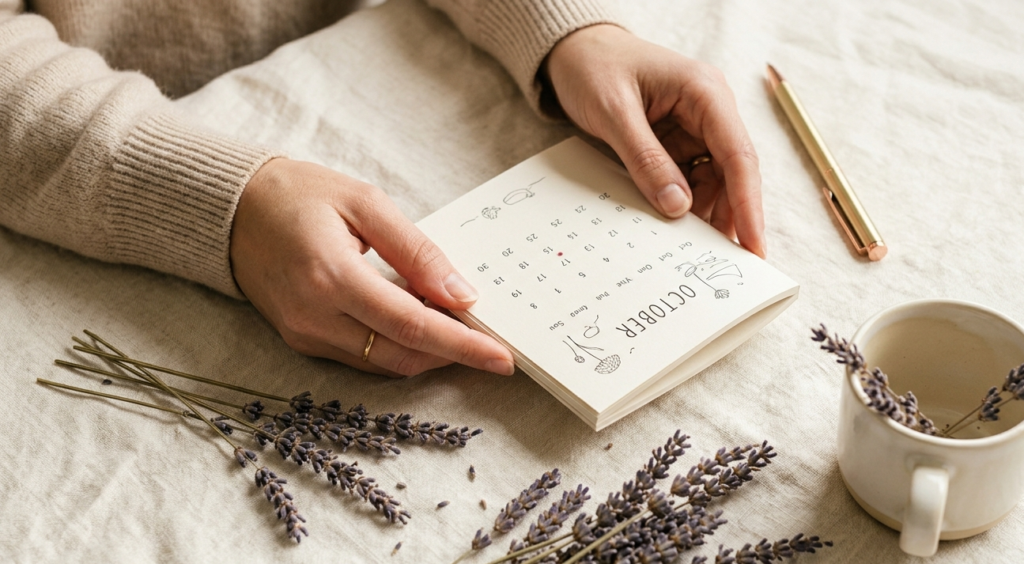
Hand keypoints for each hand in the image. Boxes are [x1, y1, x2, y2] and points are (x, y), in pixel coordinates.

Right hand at [229, 158, 514, 376]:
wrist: (231, 210)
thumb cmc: (299, 196)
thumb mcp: (366, 204)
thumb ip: (417, 251)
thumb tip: (463, 294)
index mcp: (331, 276)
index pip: (411, 325)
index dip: (462, 345)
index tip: (502, 357)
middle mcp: (314, 317)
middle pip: (401, 355)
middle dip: (453, 355)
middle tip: (491, 344)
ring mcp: (304, 334)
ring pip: (383, 364)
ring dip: (427, 353)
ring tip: (459, 329)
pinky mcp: (300, 341)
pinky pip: (360, 358)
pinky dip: (396, 347)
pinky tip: (418, 326)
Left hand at [544, 24, 765, 256]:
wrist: (573, 51)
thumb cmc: (594, 68)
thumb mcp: (614, 112)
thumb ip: (645, 158)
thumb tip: (678, 206)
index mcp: (705, 93)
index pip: (738, 155)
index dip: (748, 204)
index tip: (752, 245)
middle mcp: (709, 111)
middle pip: (731, 174)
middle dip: (728, 217)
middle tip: (721, 264)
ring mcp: (694, 128)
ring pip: (711, 182)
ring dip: (703, 216)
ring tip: (691, 254)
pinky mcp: (677, 142)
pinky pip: (687, 180)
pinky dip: (681, 205)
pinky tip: (673, 231)